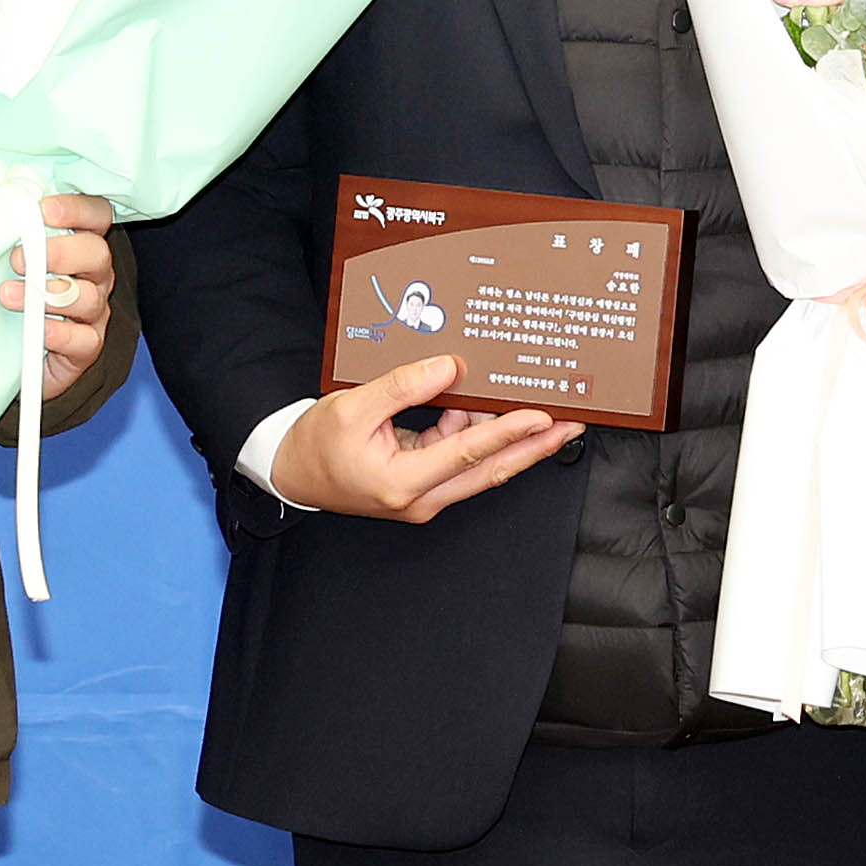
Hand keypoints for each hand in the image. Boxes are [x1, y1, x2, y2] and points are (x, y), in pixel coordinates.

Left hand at [0, 148, 118, 401]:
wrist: (3, 345)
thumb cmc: (4, 278)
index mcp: (76, 238)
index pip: (96, 213)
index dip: (77, 208)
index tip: (45, 208)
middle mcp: (91, 271)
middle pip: (96, 252)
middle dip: (61, 252)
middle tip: (18, 256)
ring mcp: (92, 309)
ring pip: (90, 296)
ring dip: (52, 294)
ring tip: (8, 294)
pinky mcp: (84, 347)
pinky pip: (84, 340)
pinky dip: (61, 334)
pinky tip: (37, 329)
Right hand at [268, 354, 579, 523]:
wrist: (293, 473)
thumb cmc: (317, 445)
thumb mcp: (353, 408)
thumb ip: (403, 387)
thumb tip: (448, 368)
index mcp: (403, 482)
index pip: (468, 454)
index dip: (508, 433)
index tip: (542, 417)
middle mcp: (421, 496)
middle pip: (490, 470)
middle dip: (533, 447)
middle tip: (572, 425)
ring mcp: (425, 493)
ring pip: (478, 464)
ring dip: (508, 438)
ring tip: (543, 409)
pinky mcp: (424, 483)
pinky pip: (459, 456)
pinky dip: (477, 433)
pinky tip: (491, 409)